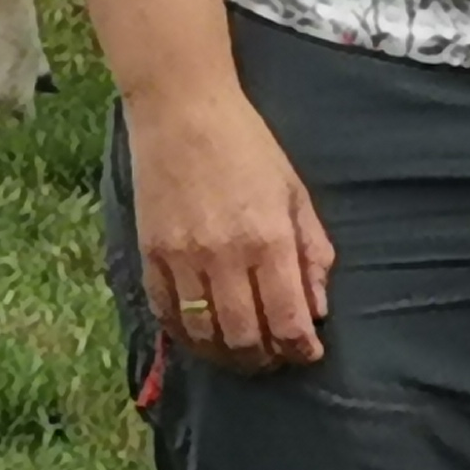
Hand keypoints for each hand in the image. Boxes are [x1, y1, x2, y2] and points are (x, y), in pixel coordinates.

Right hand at [128, 80, 334, 372]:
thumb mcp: (294, 191)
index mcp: (269, 238)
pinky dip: (187, 335)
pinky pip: (167, 315)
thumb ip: (312, 250)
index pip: (288, 321)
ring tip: (241, 352)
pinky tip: (203, 333)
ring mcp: (183, 258)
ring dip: (226, 356)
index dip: (301, 349)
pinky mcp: (151, 254)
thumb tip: (318, 308)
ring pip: (204, 336)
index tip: (308, 352)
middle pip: (245, 339)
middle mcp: (226, 255)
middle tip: (275, 357)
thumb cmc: (247, 145)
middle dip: (266, 360)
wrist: (182, 109)